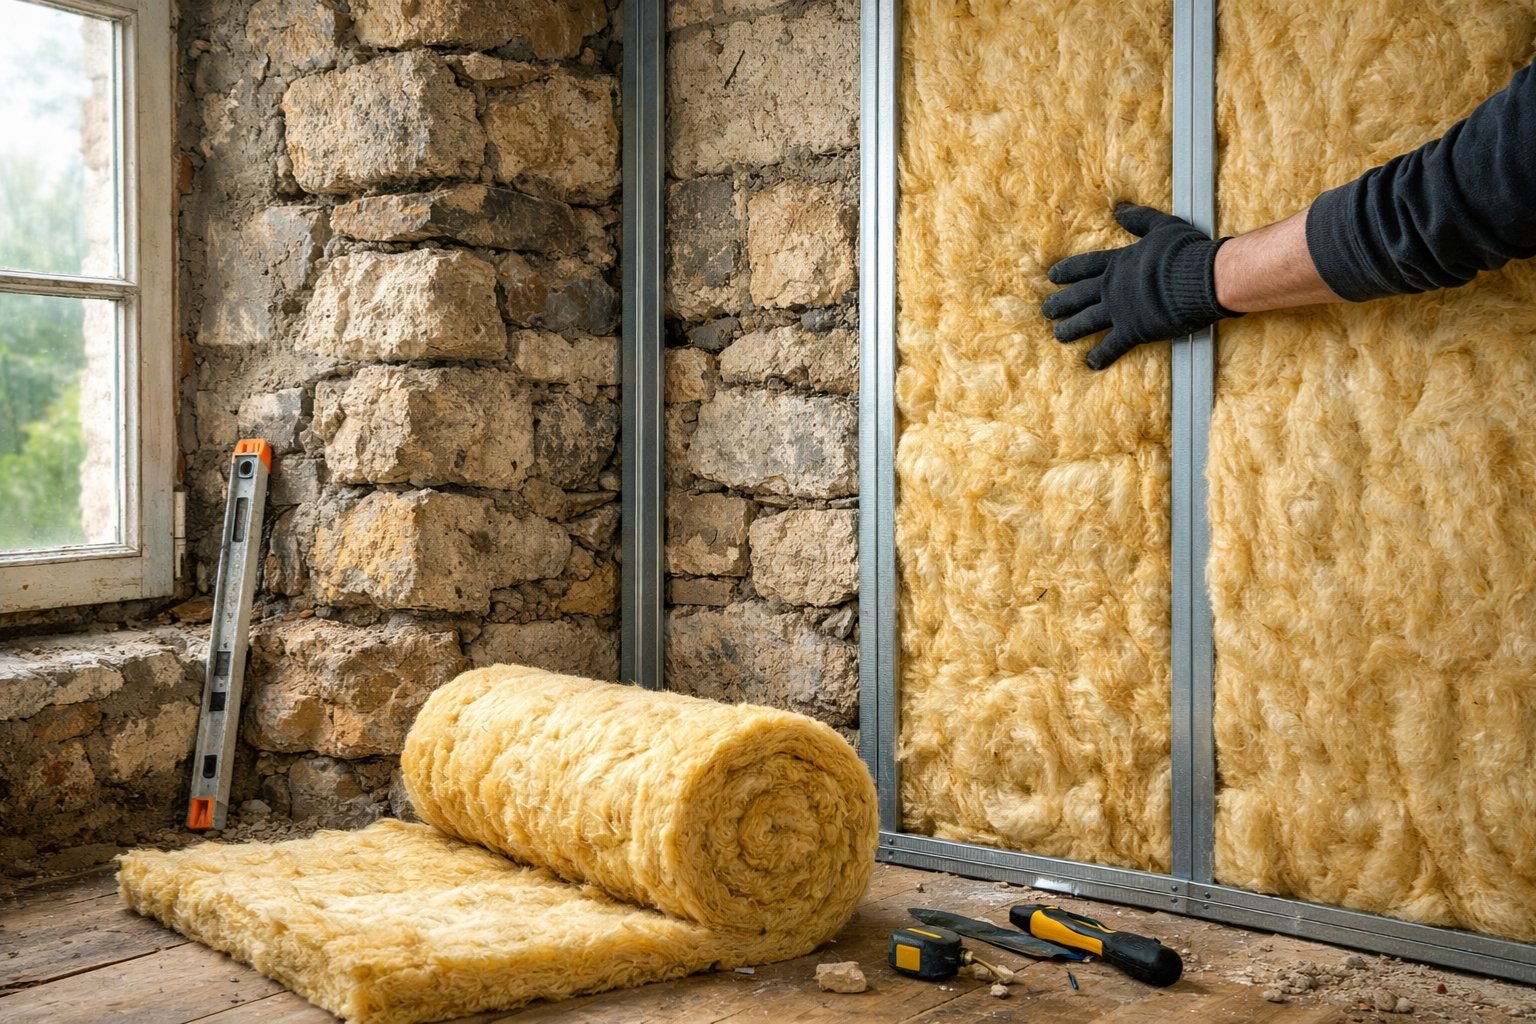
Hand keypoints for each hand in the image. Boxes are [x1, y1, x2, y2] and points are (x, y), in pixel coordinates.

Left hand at [1041, 203, 1239, 369]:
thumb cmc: (1183, 251)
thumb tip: (1120, 208)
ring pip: (1086, 322)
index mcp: (1118, 262)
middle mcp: (1112, 287)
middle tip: (1046, 310)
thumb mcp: (1160, 226)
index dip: (1068, 271)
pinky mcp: (1133, 330)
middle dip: (1061, 303)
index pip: (1086, 267)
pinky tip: (1090, 363)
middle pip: (1079, 296)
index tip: (1052, 276)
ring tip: (1059, 335)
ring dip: (1071, 329)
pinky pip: (1112, 346)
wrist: (1199, 278)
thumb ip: (1139, 219)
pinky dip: (1101, 355)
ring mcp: (1119, 310)